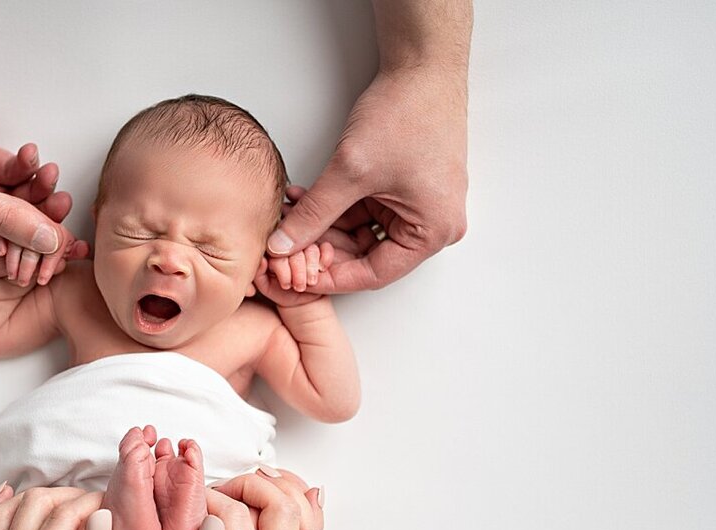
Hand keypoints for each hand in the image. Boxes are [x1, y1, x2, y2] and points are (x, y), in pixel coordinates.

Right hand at [0, 45, 87, 279]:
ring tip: (52, 180)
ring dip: (35, 195)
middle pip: (3, 235)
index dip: (21, 262)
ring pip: (11, 204)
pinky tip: (33, 157)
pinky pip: (10, 175)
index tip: (56, 256)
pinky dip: (26, 168)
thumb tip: (47, 243)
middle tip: (64, 218)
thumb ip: (3, 219)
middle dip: (34, 226)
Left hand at [0, 485, 115, 529]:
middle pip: (33, 504)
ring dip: (41, 500)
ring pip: (7, 511)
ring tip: (75, 511)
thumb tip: (99, 518)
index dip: (94, 503)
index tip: (121, 511)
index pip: (62, 515)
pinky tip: (11, 501)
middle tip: (104, 513)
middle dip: (71, 496)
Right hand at [152, 469, 321, 529]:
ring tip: (257, 480)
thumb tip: (210, 524)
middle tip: (217, 490)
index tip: (181, 500)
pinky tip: (300, 499)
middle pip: (282, 505)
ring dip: (285, 489)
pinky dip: (308, 512)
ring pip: (306, 519)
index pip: (234, 515)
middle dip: (250, 482)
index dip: (204, 497)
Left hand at [256, 240, 333, 306]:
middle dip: (297, 269)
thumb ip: (260, 274)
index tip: (286, 284)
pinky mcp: (324, 245)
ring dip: (311, 264)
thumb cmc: (283, 293)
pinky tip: (322, 269)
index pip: (275, 247)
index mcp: (274, 248)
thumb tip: (262, 260)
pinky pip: (326, 244)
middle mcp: (291, 242)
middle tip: (299, 286)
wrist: (303, 302)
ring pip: (310, 245)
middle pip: (294, 245)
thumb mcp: (267, 286)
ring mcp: (308, 242)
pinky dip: (326, 256)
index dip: (281, 266)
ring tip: (311, 282)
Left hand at [266, 65, 468, 290]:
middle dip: (322, 248)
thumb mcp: (351, 171)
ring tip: (288, 216)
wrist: (422, 64)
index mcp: (433, 231)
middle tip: (284, 248)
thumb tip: (282, 245)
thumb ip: (313, 214)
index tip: (296, 277)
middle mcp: (433, 224)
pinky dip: (334, 206)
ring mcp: (419, 205)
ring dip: (323, 225)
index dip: (330, 277)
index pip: (375, 274)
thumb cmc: (406, 112)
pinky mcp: (404, 188)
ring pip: (360, 232)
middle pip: (367, 254)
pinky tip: (302, 198)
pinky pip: (363, 209)